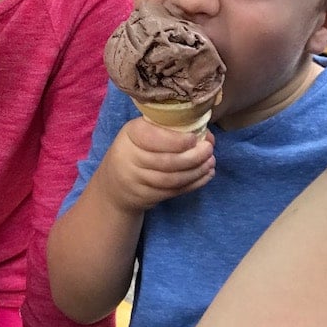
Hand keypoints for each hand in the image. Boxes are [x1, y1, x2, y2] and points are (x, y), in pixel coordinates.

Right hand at [100, 117, 214, 212]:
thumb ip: (169, 130)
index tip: (195, 138)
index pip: (152, 137)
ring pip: (171, 179)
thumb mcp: (143, 131)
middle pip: (166, 161)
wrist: (115, 184)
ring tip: (211, 162)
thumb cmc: (136, 149)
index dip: (176, 140)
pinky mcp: (146, 197)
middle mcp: (130, 157)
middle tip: (209, 150)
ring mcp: (137, 180)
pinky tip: (206, 175)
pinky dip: (193, 184)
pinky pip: (173, 192)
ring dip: (196, 172)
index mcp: (131, 134)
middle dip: (193, 157)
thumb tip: (206, 134)